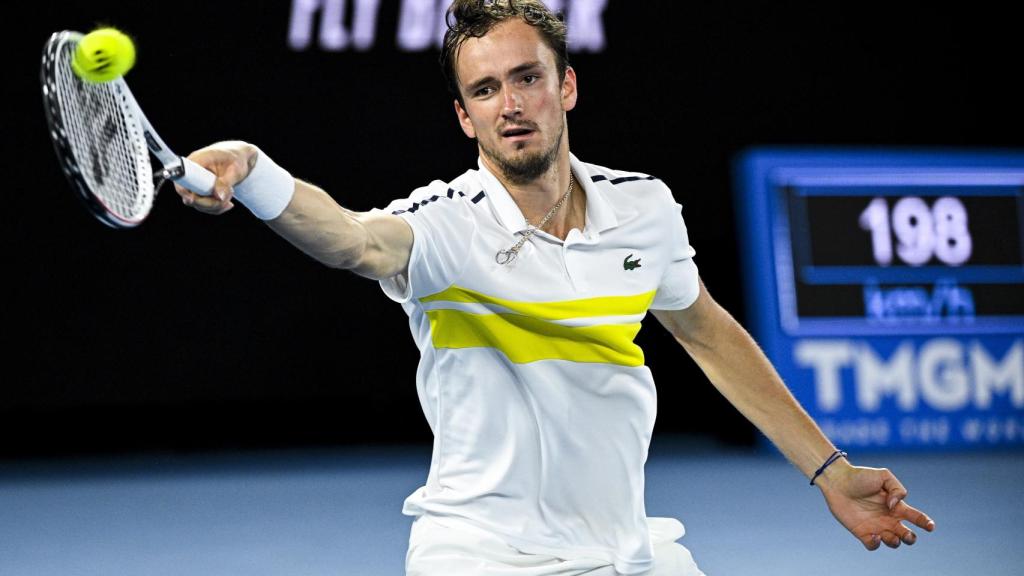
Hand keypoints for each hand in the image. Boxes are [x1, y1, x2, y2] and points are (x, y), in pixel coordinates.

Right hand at [173, 141, 258, 214]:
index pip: (181, 177)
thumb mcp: (235, 169)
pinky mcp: (200, 192)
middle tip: (228, 195)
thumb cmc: (236, 158)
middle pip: (189, 195)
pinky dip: (217, 207)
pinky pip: (204, 206)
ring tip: (231, 193)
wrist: (239, 157)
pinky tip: (228, 202)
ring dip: (216, 205)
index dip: (184, 190)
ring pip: (198, 204)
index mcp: (197, 161)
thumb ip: (226, 182)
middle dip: (209, 202)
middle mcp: (191, 173)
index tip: (192, 199)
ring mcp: (195, 184)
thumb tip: (219, 197)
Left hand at [818, 460, 934, 549]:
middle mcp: (888, 518)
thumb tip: (894, 507)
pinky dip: (877, 544)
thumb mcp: (883, 476)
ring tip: (888, 534)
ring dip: (895, 542)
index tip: (930, 526)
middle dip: (910, 538)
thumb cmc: (860, 476)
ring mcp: (875, 526)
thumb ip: (897, 489)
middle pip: (907, 535)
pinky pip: (873, 546)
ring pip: (893, 543)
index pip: (917, 518)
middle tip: (905, 533)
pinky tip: (875, 535)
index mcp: (896, 506)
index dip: (926, 523)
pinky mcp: (862, 532)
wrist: (837, 481)